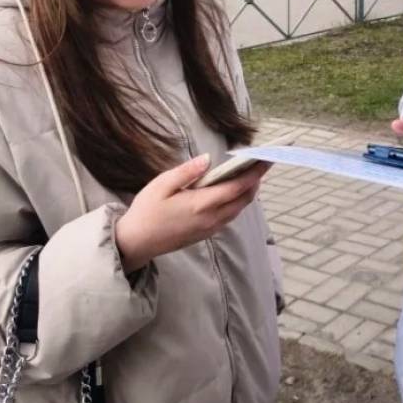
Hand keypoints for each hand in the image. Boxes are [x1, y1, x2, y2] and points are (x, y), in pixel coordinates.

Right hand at [114, 154, 270, 273]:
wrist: (136, 242)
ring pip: (238, 209)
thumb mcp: (161, 185)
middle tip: (264, 162)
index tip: (266, 159)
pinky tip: (234, 191)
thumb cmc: (146, 210)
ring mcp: (209, 228)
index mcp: (200, 205)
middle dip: (256, 181)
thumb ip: (187, 172)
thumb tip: (208, 159)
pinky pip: (229, 216)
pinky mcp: (205, 234)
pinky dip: (237, 202)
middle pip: (243, 199)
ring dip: (248, 192)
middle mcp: (210, 219)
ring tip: (253, 173)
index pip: (236, 187)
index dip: (254, 173)